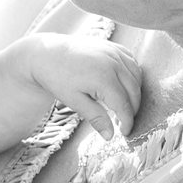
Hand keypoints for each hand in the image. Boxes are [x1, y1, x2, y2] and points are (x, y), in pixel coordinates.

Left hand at [20, 34, 143, 139]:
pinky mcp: (113, 46)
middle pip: (134, 92)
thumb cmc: (57, 78)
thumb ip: (96, 117)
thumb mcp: (75, 101)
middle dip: (132, 110)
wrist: (46, 53)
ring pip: (137, 77)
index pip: (125, 105)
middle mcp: (114, 63)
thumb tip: (110, 136)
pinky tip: (124, 86)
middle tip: (123, 122)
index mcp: (104, 78)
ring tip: (123, 106)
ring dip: (134, 93)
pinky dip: (133, 75)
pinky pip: (132, 62)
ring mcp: (114, 52)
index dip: (128, 121)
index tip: (125, 133)